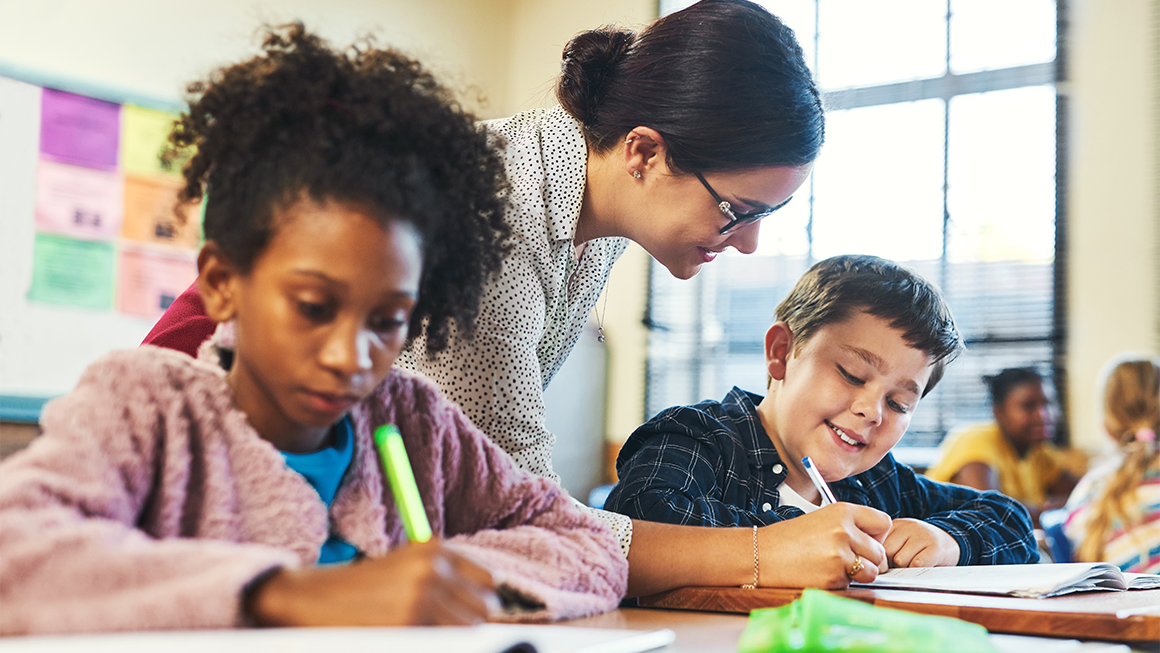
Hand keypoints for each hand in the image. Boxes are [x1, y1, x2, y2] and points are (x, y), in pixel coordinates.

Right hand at [246, 540, 499, 625]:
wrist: (311, 598)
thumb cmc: (362, 587)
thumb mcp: (407, 567)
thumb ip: (447, 577)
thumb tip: (492, 605)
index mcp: (434, 549)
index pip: (490, 581)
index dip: (478, 601)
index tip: (463, 612)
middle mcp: (432, 569)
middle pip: (484, 609)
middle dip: (468, 623)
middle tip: (438, 628)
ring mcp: (421, 599)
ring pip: (468, 631)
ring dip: (452, 638)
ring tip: (422, 633)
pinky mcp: (408, 627)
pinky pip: (444, 643)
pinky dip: (436, 644)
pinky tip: (409, 639)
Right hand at [758, 502, 891, 588]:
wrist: (761, 555)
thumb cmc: (789, 540)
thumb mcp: (822, 520)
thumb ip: (850, 526)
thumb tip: (877, 543)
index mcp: (843, 511)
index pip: (883, 522)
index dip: (877, 535)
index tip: (866, 541)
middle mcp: (845, 530)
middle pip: (880, 551)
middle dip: (868, 559)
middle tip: (846, 560)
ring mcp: (840, 554)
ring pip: (872, 570)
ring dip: (858, 574)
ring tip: (834, 567)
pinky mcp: (834, 576)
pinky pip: (853, 584)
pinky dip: (841, 583)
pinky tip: (821, 573)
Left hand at [884, 518, 960, 567]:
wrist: (952, 540)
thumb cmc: (920, 547)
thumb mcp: (902, 540)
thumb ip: (888, 547)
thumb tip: (874, 567)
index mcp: (896, 525)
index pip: (877, 543)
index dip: (879, 558)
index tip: (885, 565)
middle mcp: (908, 526)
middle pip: (886, 552)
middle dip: (890, 564)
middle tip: (900, 567)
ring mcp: (922, 535)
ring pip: (900, 560)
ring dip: (904, 569)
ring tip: (912, 566)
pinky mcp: (935, 547)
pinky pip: (917, 564)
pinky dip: (916, 570)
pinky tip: (922, 567)